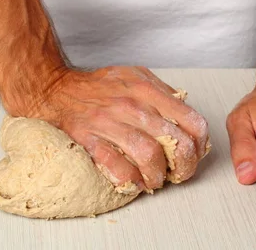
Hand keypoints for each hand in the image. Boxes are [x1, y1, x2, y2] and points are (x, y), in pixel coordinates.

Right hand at [23, 66, 209, 192]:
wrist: (56, 90)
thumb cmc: (97, 86)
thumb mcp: (135, 75)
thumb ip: (161, 91)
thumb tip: (184, 111)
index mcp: (146, 89)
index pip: (191, 120)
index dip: (200, 143)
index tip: (194, 152)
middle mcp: (131, 105)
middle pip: (176, 143)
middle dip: (184, 166)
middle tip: (178, 173)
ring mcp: (110, 123)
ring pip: (150, 158)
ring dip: (158, 176)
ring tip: (155, 179)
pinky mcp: (90, 140)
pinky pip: (119, 168)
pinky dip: (132, 180)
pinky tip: (134, 180)